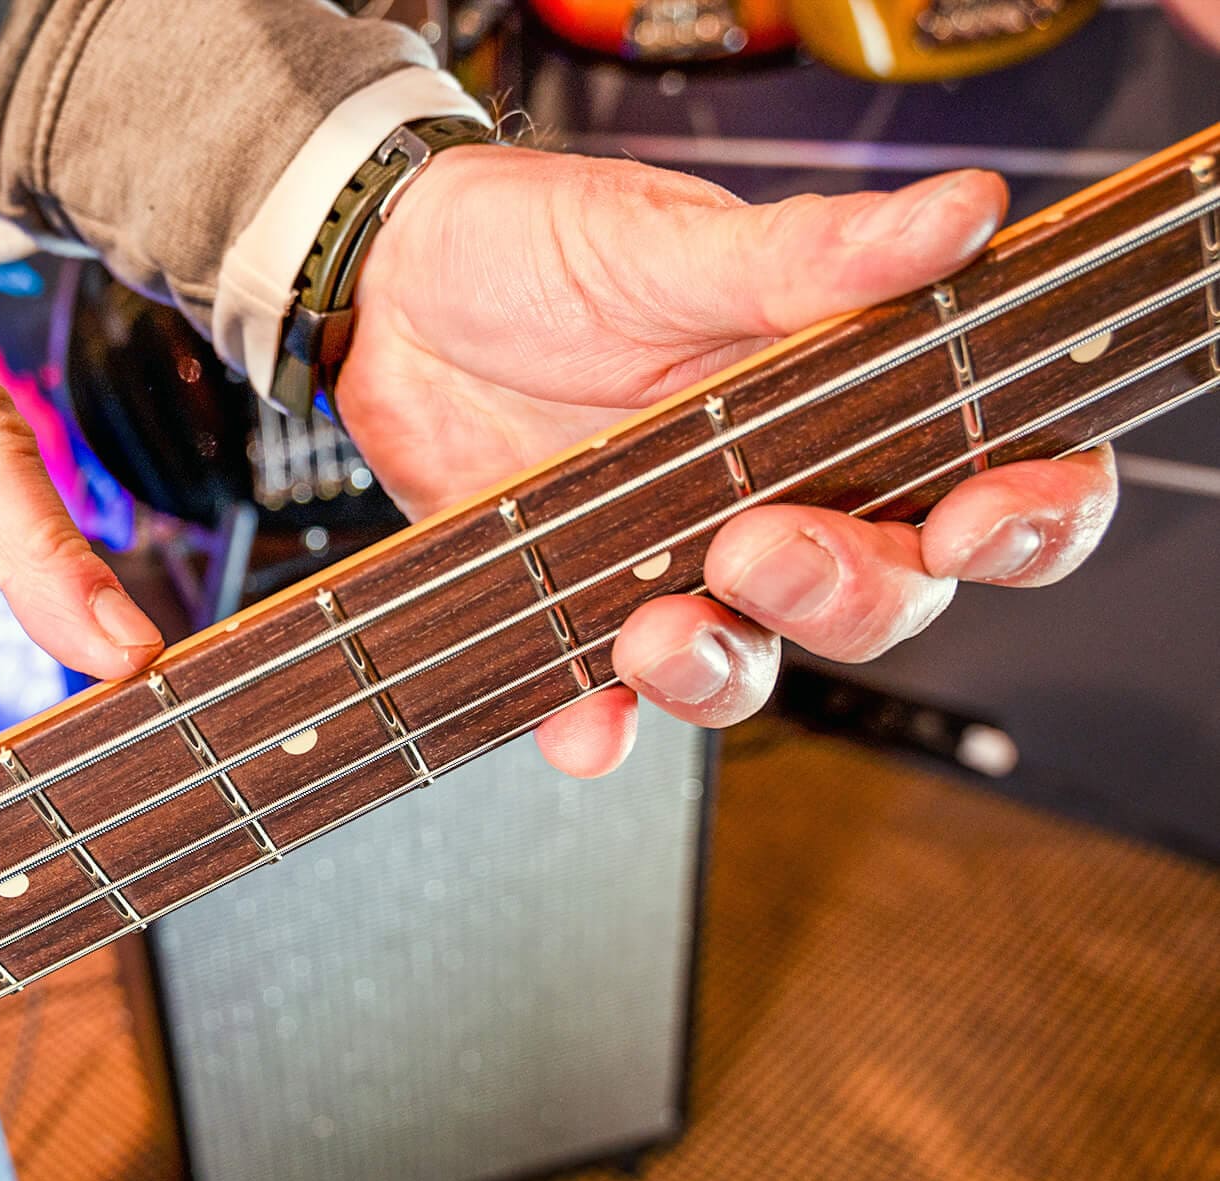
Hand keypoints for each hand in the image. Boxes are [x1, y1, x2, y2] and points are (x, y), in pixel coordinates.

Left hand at [340, 147, 1114, 776]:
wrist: (392, 289)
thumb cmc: (541, 246)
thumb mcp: (670, 241)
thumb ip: (810, 253)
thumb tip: (955, 214)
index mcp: (846, 403)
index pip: (992, 480)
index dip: (1026, 521)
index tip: (976, 520)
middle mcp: (781, 499)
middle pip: (880, 599)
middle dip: (844, 595)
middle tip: (761, 545)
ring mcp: (678, 566)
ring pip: (751, 665)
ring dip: (718, 672)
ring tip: (655, 630)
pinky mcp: (577, 612)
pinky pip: (604, 705)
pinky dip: (595, 728)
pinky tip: (579, 725)